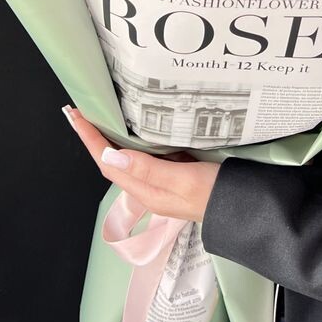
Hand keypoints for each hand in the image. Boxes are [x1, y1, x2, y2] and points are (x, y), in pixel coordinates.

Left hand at [64, 107, 221, 223]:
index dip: (89, 139)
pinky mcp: (174, 175)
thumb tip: (110, 154)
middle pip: (112, 161)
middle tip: (83, 112)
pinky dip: (134, 141)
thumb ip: (148, 168)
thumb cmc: (216, 194)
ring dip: (111, 139)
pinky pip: (146, 156)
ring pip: (127, 158)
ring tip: (102, 117)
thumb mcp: (183, 180)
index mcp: (146, 191)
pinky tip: (136, 129)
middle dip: (94, 137)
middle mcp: (149, 188)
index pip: (107, 162)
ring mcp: (161, 182)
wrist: (244, 210)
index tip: (77, 117)